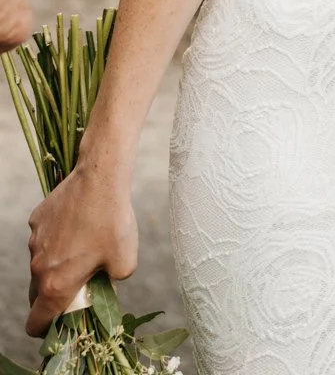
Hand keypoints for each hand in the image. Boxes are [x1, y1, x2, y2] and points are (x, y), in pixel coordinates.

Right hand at [27, 165, 137, 334]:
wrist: (100, 178)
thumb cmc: (113, 222)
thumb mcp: (125, 263)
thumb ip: (111, 284)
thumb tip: (105, 283)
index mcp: (56, 285)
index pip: (36, 322)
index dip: (44, 329)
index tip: (57, 325)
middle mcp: (39, 267)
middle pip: (37, 295)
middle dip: (53, 296)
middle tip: (77, 284)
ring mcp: (34, 242)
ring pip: (41, 263)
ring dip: (56, 263)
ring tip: (83, 246)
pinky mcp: (36, 220)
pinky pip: (43, 238)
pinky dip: (56, 238)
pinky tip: (78, 223)